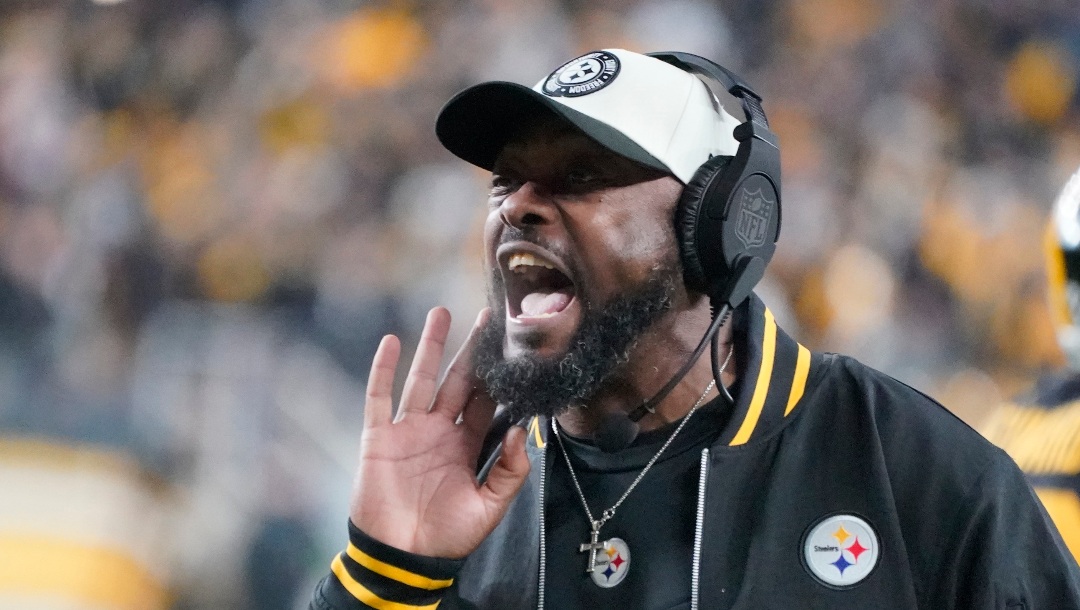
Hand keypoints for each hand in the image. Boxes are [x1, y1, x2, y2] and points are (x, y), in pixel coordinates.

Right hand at [349, 307, 530, 558]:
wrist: (403, 557)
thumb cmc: (447, 537)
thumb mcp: (489, 508)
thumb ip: (509, 471)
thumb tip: (519, 432)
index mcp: (467, 445)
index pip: (487, 402)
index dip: (498, 377)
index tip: (513, 347)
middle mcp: (440, 431)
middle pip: (459, 381)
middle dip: (472, 350)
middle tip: (486, 317)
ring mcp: (409, 431)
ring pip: (421, 379)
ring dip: (431, 347)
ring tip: (441, 313)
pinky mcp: (380, 437)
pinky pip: (380, 397)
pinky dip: (383, 369)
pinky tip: (392, 341)